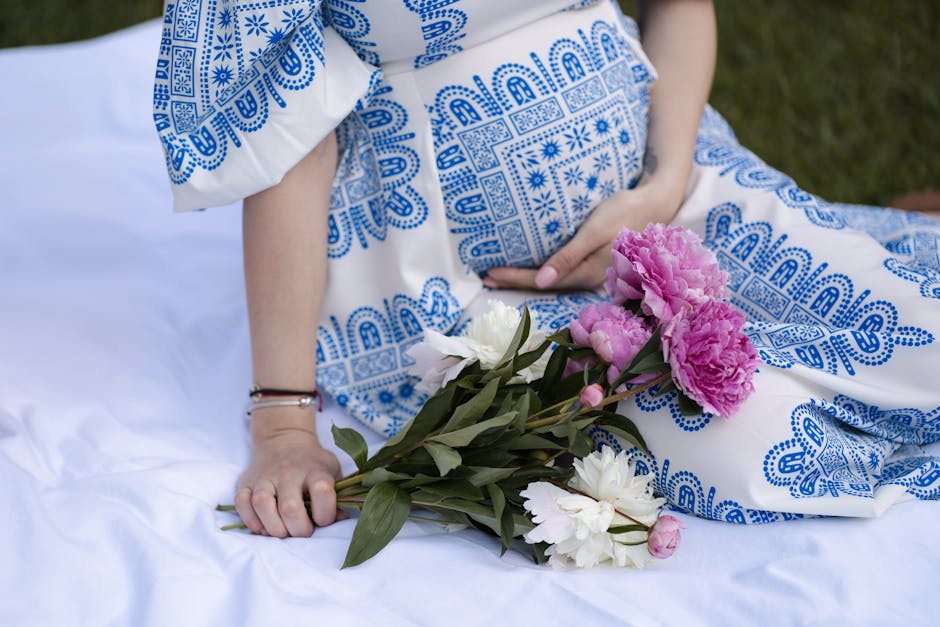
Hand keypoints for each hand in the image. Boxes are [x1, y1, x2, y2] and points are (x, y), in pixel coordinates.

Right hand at [235, 422, 341, 537]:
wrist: (284, 439)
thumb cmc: (313, 463)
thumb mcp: (332, 471)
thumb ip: (338, 496)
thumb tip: (341, 520)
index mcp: (315, 470)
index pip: (323, 492)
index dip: (325, 514)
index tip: (323, 519)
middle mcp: (289, 472)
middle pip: (290, 507)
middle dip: (298, 529)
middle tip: (303, 531)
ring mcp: (265, 476)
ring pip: (263, 504)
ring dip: (274, 527)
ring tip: (283, 532)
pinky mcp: (246, 482)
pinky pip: (242, 503)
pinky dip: (251, 520)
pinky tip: (263, 527)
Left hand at [483, 181, 680, 290]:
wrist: (655, 203)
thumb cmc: (624, 212)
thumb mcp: (594, 232)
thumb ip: (568, 257)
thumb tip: (542, 282)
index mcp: (586, 273)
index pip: (542, 281)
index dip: (515, 279)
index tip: (490, 274)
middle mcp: (586, 278)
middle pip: (543, 284)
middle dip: (514, 281)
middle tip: (485, 277)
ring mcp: (590, 272)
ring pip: (550, 280)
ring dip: (525, 278)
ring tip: (499, 275)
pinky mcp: (591, 262)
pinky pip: (560, 271)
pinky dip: (540, 270)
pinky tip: (529, 266)